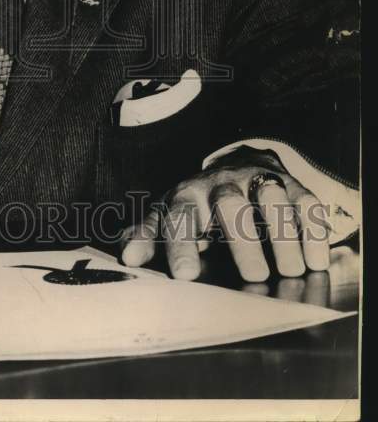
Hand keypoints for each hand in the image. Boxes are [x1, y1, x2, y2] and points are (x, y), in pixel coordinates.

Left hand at [120, 149, 330, 281]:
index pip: (180, 217)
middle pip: (230, 205)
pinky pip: (305, 201)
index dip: (181, 244)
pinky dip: (312, 229)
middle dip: (243, 241)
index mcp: (187, 196)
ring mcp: (258, 182)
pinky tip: (315, 258)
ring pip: (271, 197)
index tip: (187, 275)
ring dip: (282, 235)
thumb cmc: (199, 205)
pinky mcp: (291, 186)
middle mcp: (222, 186)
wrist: (238, 165)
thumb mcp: (168, 216)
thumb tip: (128, 258)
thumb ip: (147, 235)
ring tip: (290, 270)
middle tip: (255, 277)